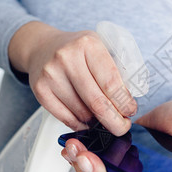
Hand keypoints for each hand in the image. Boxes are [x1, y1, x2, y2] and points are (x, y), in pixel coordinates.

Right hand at [9, 22, 135, 135]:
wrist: (41, 46)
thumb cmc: (76, 49)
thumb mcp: (100, 47)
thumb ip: (115, 71)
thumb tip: (127, 104)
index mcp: (88, 44)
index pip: (111, 83)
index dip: (124, 103)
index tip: (130, 111)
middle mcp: (67, 58)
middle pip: (97, 103)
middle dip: (114, 121)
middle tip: (122, 127)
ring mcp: (51, 75)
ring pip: (82, 113)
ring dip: (97, 123)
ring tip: (105, 121)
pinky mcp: (40, 91)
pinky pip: (66, 118)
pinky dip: (81, 125)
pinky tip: (89, 122)